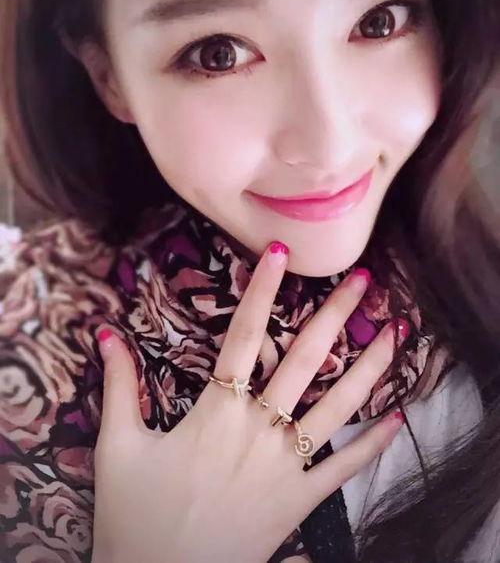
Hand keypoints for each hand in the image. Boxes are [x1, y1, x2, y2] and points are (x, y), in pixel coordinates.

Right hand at [91, 243, 404, 562]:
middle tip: (362, 281)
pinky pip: (345, 470)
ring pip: (337, 407)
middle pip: (304, 360)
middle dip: (335, 315)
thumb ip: (118, 386)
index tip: (280, 254)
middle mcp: (258, 430)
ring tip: (396, 335)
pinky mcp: (300, 502)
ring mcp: (285, 466)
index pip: (242, 336)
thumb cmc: (134, 516)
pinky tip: (399, 419)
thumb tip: (106, 334)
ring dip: (368, 368)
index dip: (261, 290)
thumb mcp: (118, 446)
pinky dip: (374, 445)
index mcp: (216, 412)